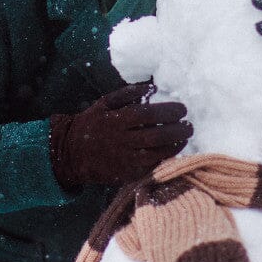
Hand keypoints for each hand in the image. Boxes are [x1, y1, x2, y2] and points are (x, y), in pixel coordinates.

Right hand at [48, 82, 192, 189]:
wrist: (71, 153)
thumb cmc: (92, 123)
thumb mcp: (104, 103)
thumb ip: (128, 94)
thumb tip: (152, 87)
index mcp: (116, 120)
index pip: (148, 115)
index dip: (168, 112)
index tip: (183, 109)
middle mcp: (121, 141)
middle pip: (156, 135)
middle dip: (178, 130)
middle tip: (190, 125)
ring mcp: (124, 160)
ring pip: (157, 154)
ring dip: (175, 146)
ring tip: (185, 137)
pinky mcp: (126, 174)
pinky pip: (150, 167)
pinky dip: (164, 158)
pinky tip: (172, 150)